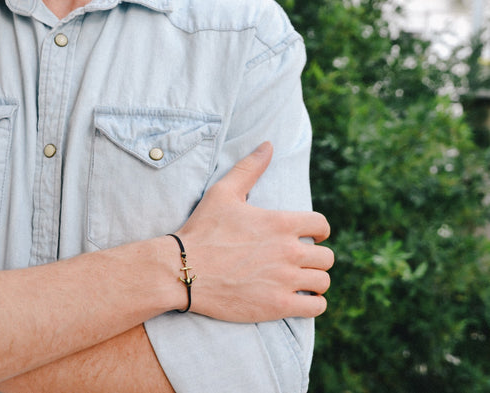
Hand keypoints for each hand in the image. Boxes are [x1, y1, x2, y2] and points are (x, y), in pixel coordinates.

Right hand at [177, 142, 333, 321]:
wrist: (182, 270)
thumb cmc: (202, 231)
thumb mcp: (223, 193)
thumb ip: (249, 168)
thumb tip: (268, 145)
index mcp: (281, 223)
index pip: (322, 226)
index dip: (319, 232)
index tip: (313, 238)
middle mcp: (288, 251)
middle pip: (326, 257)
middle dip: (316, 258)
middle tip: (301, 262)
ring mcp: (284, 280)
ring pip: (323, 282)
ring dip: (315, 282)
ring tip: (300, 282)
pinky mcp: (278, 306)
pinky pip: (316, 308)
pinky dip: (314, 305)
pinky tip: (301, 300)